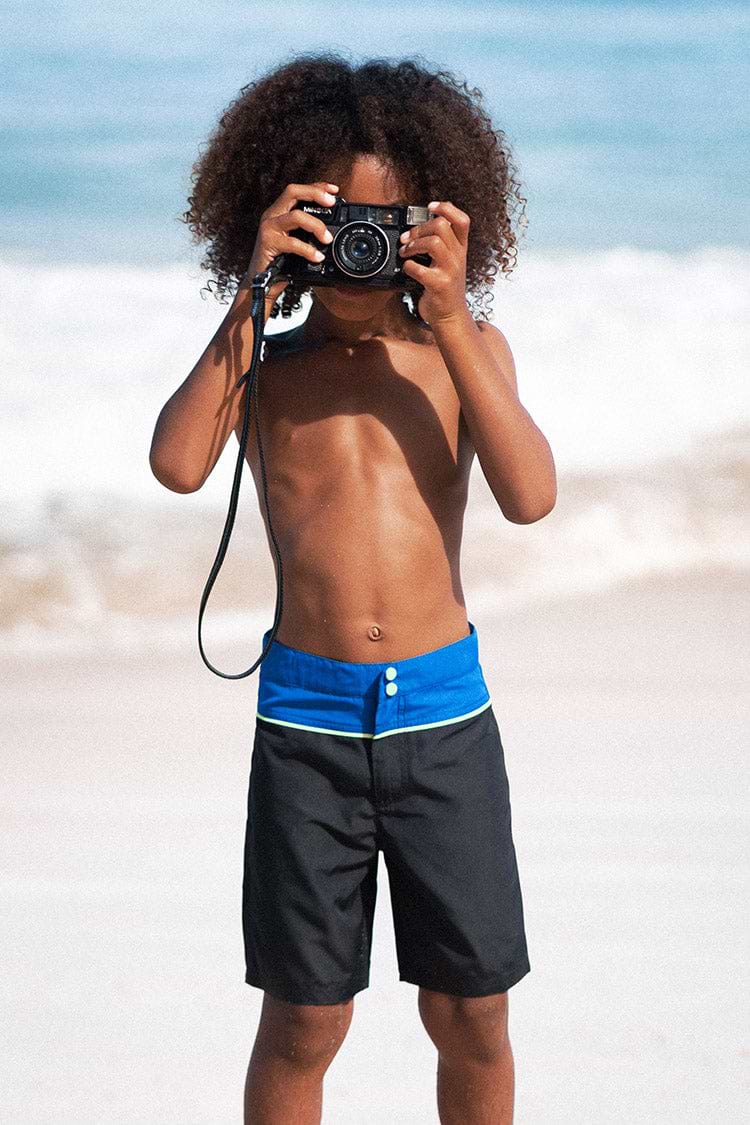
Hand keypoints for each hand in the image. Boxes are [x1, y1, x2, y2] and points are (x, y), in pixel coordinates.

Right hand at [236, 181, 338, 311]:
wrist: (261, 284)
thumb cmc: (281, 264)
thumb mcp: (298, 244)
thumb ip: (309, 234)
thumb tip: (333, 233)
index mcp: (280, 212)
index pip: (298, 191)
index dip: (317, 187)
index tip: (335, 190)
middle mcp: (273, 215)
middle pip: (293, 192)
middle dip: (315, 193)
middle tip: (332, 203)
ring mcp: (269, 227)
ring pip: (295, 215)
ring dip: (315, 225)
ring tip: (327, 238)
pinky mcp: (267, 242)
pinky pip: (292, 242)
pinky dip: (307, 249)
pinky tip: (317, 256)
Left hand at [398, 200, 469, 325]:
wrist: (451, 317)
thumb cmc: (446, 289)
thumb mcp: (450, 263)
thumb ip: (443, 245)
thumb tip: (422, 226)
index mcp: (461, 249)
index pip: (462, 220)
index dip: (446, 208)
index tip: (430, 206)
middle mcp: (458, 257)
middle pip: (442, 226)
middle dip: (420, 228)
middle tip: (408, 238)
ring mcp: (450, 271)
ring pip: (434, 242)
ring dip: (414, 244)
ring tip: (405, 252)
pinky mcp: (439, 285)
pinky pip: (419, 269)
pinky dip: (407, 266)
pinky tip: (407, 269)